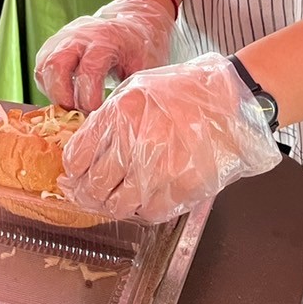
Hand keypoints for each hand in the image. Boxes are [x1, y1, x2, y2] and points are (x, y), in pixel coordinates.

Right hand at [36, 0, 173, 111]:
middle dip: (62, 96)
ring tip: (72, 108)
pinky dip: (49, 88)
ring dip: (54, 94)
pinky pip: (40, 71)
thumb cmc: (138, 50)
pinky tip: (67, 96)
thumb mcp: (143, 67)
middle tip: (75, 114)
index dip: (89, 95)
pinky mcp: (51, 47)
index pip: (89, 67)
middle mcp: (79, 36)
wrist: (129, 25)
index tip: (95, 113)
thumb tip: (113, 118)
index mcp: (106, 39)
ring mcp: (61, 39)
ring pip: (43, 68)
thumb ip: (129, 89)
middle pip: (56, 64)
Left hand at [58, 54, 281, 222]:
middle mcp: (136, 144)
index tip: (72, 177)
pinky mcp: (182, 189)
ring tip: (114, 200)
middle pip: (94, 186)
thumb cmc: (184, 91)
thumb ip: (108, 119)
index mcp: (120, 114)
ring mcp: (159, 170)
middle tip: (87, 195)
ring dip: (112, 206)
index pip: (77, 156)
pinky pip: (150, 212)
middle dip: (86, 194)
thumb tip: (84, 151)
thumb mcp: (136, 91)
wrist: (230, 101)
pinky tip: (144, 198)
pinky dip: (143, 210)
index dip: (72, 172)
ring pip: (118, 205)